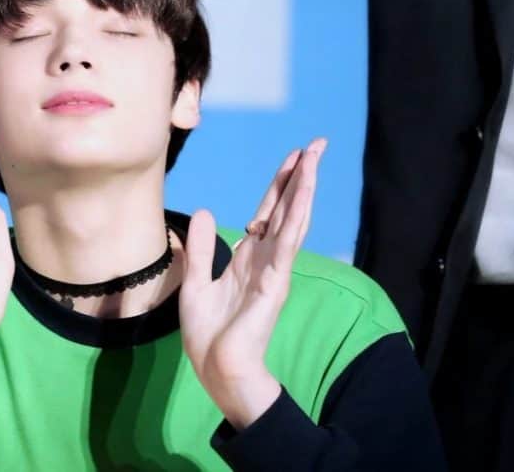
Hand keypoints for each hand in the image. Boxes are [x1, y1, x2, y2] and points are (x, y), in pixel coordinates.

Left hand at [178, 139, 326, 426]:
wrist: (218, 369)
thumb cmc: (209, 335)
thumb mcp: (196, 282)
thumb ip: (200, 248)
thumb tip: (203, 211)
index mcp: (248, 258)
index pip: (268, 212)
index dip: (280, 185)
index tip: (293, 157)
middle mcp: (265, 259)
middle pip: (286, 208)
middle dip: (300, 176)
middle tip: (316, 144)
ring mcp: (273, 269)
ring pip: (293, 219)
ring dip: (304, 188)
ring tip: (314, 158)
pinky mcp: (274, 282)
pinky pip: (287, 243)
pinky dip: (296, 217)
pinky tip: (304, 194)